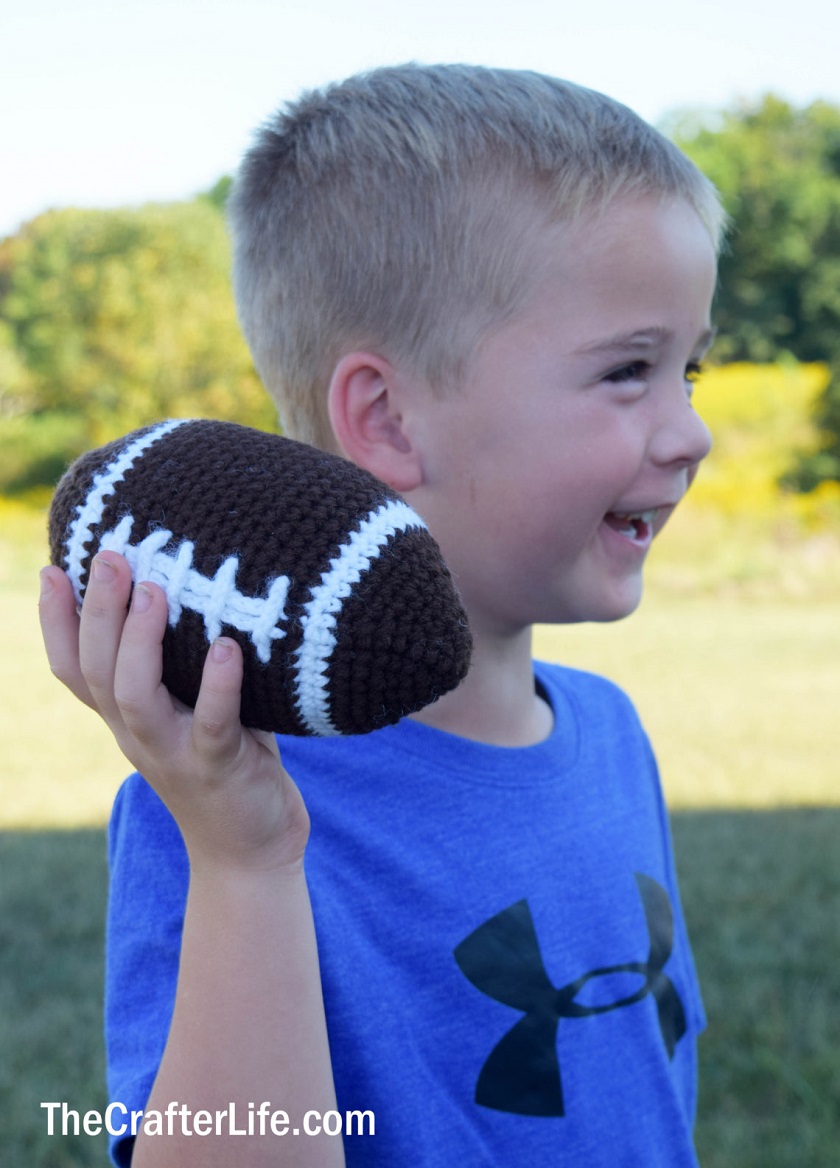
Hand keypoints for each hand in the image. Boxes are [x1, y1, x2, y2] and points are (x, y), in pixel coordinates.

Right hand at [39, 552, 308, 874]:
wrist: (250, 853)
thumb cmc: (228, 763)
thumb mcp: (195, 708)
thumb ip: (187, 662)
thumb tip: (196, 585)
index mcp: (126, 718)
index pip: (73, 669)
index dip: (56, 623)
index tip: (54, 569)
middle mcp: (138, 734)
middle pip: (97, 671)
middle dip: (97, 611)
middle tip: (110, 556)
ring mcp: (174, 752)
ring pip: (135, 696)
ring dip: (140, 641)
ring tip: (155, 591)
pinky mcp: (218, 768)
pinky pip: (211, 725)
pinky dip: (218, 686)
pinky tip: (227, 648)